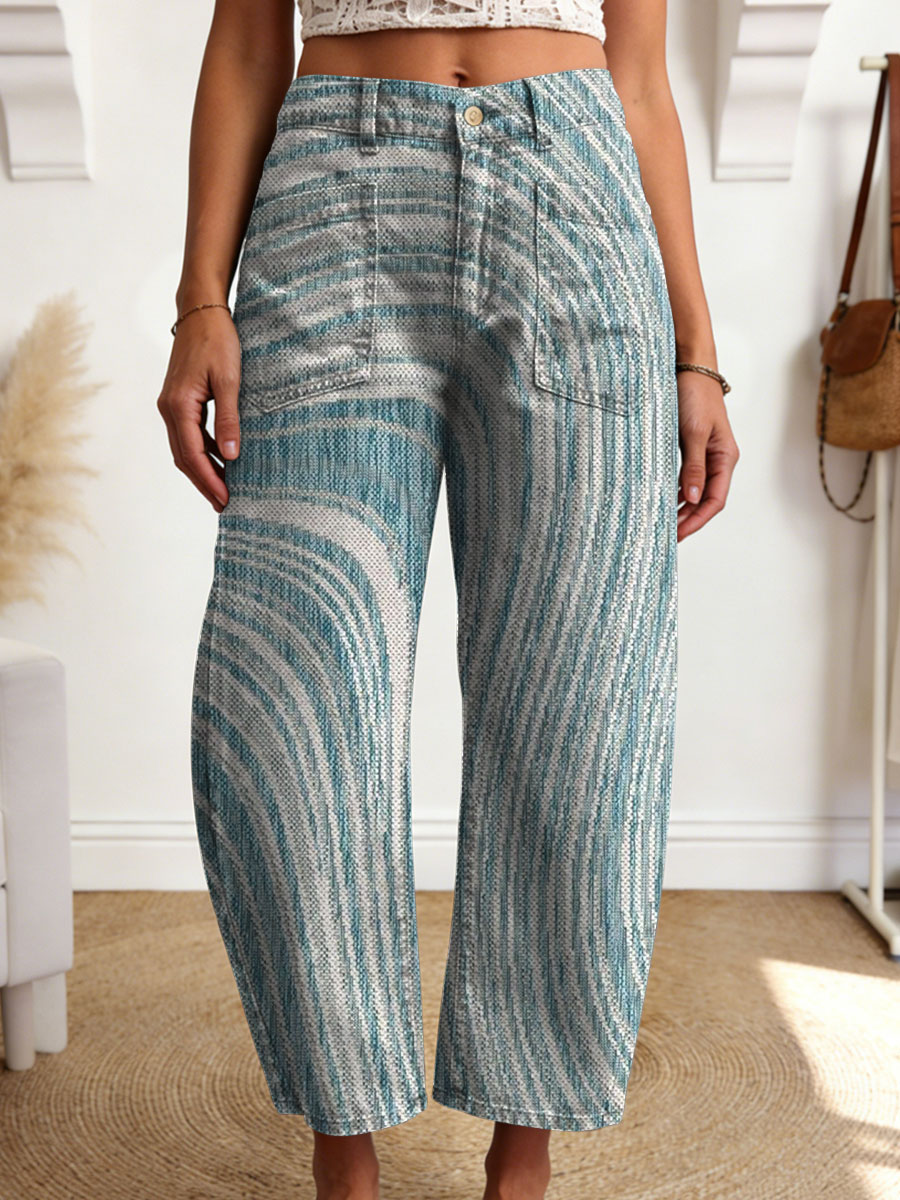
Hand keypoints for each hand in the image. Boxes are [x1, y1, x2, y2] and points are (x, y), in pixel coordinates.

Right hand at [156, 308, 241, 512]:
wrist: (201, 312)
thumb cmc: (217, 340)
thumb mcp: (230, 379)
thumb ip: (229, 418)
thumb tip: (230, 455)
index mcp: (179, 405)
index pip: (192, 455)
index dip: (209, 481)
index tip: (225, 500)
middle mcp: (169, 408)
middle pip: (184, 458)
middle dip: (204, 483)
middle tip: (224, 505)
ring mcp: (171, 404)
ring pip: (184, 448)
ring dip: (202, 470)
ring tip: (223, 490)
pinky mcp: (179, 400)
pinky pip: (188, 435)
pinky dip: (202, 452)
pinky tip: (221, 460)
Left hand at [676, 370, 738, 540]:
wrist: (690, 368)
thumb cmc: (695, 396)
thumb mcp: (694, 433)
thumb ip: (693, 467)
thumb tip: (690, 499)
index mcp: (725, 458)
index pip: (714, 500)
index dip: (697, 520)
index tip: (678, 534)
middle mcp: (718, 460)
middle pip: (706, 500)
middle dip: (688, 519)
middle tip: (667, 536)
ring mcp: (706, 455)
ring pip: (695, 491)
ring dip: (681, 508)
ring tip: (664, 524)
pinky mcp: (692, 448)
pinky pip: (686, 478)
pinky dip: (676, 492)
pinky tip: (663, 500)